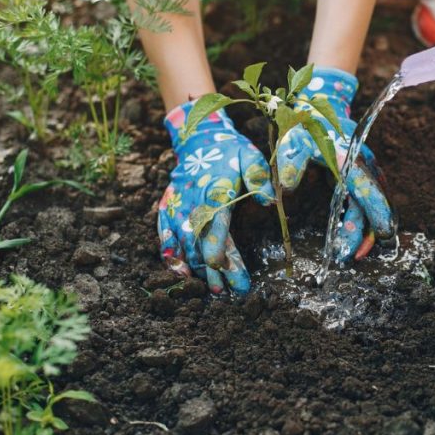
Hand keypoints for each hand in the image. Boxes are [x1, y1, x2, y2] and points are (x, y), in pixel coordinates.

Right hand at [158, 101, 274, 294]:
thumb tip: (270, 200)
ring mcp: (176, 209)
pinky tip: (181, 273)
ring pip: (185, 246)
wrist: (197, 140)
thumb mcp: (250, 156)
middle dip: (215, 272)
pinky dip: (171, 256)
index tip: (228, 272)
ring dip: (198, 269)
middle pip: (202, 244)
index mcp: (214, 194)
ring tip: (213, 291)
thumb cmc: (230, 152)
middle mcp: (192, 205)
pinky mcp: (167, 211)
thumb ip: (259, 177)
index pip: (216, 228)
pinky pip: (165, 237)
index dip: (221, 253)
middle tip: (229, 294)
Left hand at [276, 67, 395, 263]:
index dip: (372, 217)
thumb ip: (290, 162)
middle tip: (352, 258)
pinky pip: (365, 199)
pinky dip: (360, 219)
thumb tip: (286, 187)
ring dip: (364, 229)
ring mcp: (364, 169)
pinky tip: (350, 235)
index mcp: (350, 159)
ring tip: (351, 253)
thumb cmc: (304, 123)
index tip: (372, 239)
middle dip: (366, 233)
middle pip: (373, 205)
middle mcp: (363, 166)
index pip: (367, 192)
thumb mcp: (292, 140)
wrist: (317, 102)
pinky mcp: (358, 173)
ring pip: (371, 205)